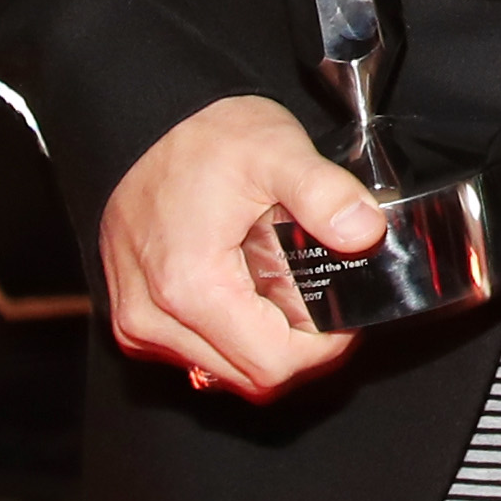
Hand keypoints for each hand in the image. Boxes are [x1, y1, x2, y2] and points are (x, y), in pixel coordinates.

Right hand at [97, 94, 384, 398]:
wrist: (143, 123)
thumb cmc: (203, 136)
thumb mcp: (275, 150)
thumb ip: (325, 193)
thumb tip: (366, 231)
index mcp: (191, 287)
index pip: (273, 364)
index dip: (323, 350)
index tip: (345, 319)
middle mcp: (154, 318)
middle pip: (250, 377)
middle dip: (297, 349)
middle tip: (322, 305)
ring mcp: (139, 323)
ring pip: (221, 372)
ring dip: (262, 344)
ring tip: (284, 291)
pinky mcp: (134, 318)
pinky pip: (192, 354)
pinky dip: (229, 335)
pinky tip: (248, 292)